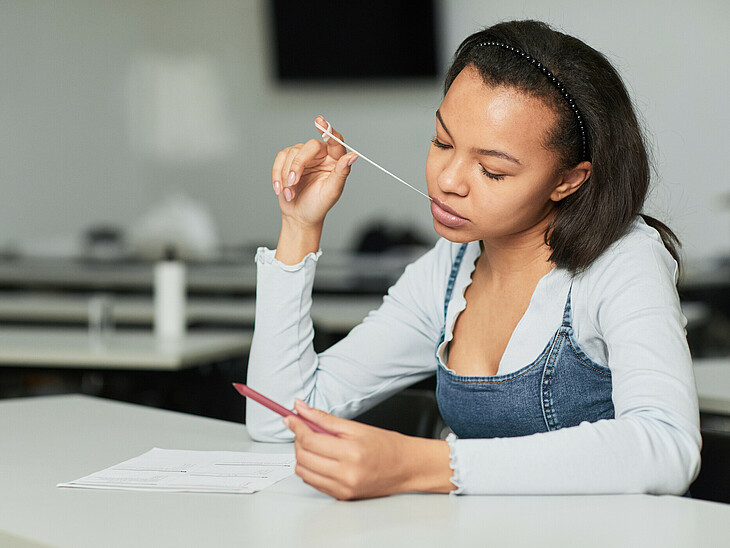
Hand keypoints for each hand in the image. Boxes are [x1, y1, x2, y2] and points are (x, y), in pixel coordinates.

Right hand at [271, 116, 357, 229]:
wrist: (299, 216)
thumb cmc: (318, 205)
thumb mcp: (332, 191)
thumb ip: (341, 172)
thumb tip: (352, 156)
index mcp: (335, 160)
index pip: (335, 141)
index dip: (328, 130)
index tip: (320, 122)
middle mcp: (320, 155)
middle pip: (308, 147)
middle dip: (298, 164)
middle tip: (293, 182)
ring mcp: (304, 157)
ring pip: (292, 154)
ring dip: (287, 176)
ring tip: (290, 193)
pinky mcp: (288, 161)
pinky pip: (280, 159)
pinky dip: (277, 174)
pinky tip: (280, 188)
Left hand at [284, 399, 454, 499]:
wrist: (406, 467)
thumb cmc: (386, 446)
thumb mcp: (356, 427)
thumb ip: (324, 419)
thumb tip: (301, 408)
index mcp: (351, 453)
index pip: (310, 440)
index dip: (297, 426)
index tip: (291, 418)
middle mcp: (345, 474)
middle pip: (303, 456)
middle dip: (298, 440)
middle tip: (304, 428)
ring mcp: (342, 489)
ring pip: (304, 472)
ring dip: (302, 455)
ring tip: (315, 444)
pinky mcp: (341, 496)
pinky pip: (313, 482)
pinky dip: (311, 468)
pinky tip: (321, 458)